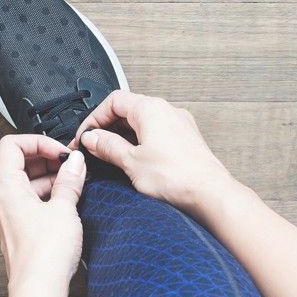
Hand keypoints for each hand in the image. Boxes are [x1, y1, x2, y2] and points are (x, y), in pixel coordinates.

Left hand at [0, 135, 85, 296]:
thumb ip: (69, 181)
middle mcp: (3, 200)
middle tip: (71, 165)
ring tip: (74, 183)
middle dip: (47, 159)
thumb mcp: (63, 208)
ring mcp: (10, 215)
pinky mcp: (20, 230)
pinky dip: (48, 196)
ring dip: (50, 178)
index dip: (37, 141)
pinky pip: (31, 202)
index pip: (11, 145)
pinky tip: (68, 202)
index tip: (59, 150)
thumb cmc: (43, 254)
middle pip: (19, 163)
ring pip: (28, 183)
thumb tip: (75, 162)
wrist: (38, 288)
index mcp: (7, 187)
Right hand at [72, 90, 235, 214]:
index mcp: (151, 109)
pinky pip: (155, 134)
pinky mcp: (185, 140)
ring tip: (110, 156)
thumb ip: (106, 146)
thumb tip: (91, 139)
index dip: (94, 118)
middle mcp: (167, 111)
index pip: (113, 101)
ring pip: (141, 122)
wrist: (211, 195)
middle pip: (127, 110)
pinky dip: (139, 143)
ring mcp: (178, 125)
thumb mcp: (130, 161)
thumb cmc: (178, 177)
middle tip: (93, 147)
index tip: (85, 136)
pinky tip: (133, 161)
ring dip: (122, 137)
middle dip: (107, 128)